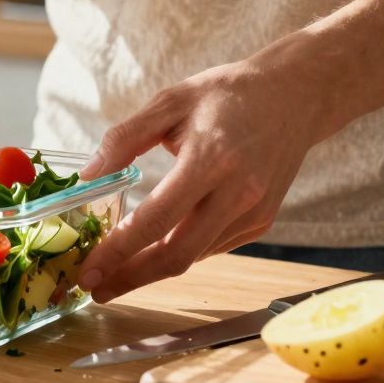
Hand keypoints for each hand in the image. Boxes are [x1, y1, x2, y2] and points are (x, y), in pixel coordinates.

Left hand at [74, 55, 330, 302]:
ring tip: (113, 271)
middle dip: (130, 278)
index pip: (156, 219)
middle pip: (176, 255)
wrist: (296, 96)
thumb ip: (124, 138)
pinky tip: (152, 249)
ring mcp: (253, 213)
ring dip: (150, 270)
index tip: (88, 271)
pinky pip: (210, 247)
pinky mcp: (261, 222)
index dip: (118, 251)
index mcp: (211, 159)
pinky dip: (177, 252)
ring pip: (192, 257)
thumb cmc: (227, 94)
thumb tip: (87, 176)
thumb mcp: (169, 101)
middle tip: (93, 288)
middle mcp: (238, 194)